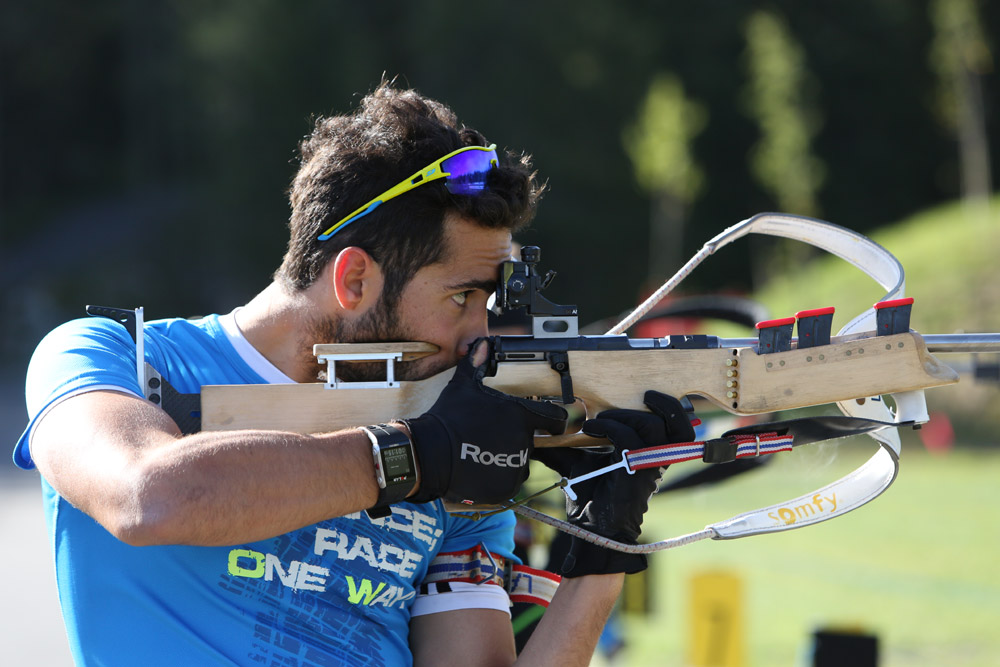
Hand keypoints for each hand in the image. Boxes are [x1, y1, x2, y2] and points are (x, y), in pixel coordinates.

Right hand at [406, 339, 567, 504]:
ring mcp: (516, 466)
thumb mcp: (462, 386)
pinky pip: (509, 481)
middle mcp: (523, 441)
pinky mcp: (506, 486)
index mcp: (520, 416)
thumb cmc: (449, 418)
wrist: (431, 453)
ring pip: (521, 463)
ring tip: (484, 452)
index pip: (554, 418)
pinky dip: (499, 478)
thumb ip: (476, 364)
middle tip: (493, 436)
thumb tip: (481, 344)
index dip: (554, 420)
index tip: (552, 424)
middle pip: (531, 441)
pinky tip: (481, 468)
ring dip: (509, 460)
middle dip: (517, 439)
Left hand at [534, 391, 694, 576]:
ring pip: (654, 427)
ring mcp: (649, 465)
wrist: (590, 526)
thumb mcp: (577, 462)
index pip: (678, 427)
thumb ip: (565, 445)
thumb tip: (535, 432)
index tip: (645, 395)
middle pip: (677, 425)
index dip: (669, 407)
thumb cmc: (588, 497)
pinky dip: (609, 428)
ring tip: (600, 420)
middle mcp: (656, 459)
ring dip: (625, 416)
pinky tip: (588, 430)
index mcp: (651, 453)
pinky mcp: (636, 472)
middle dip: (658, 406)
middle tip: (627, 402)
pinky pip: (629, 439)